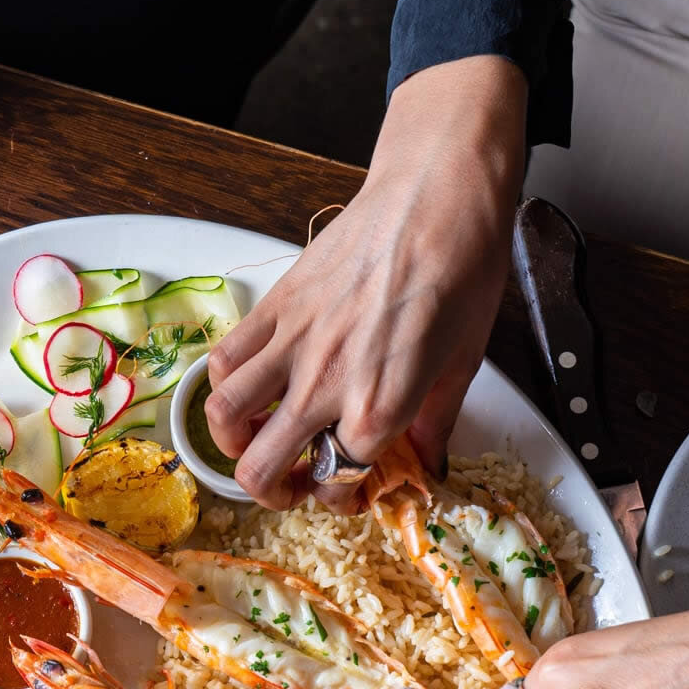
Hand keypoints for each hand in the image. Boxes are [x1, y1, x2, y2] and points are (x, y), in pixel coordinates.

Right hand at [205, 56, 528, 508]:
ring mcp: (292, 343)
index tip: (353, 485)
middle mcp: (326, 383)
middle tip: (289, 484)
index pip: (338, 480)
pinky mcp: (274, 306)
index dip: (344, 493)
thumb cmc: (463, 269)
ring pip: (224, 417)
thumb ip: (434, 422)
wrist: (438, 196)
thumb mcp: (464, 361)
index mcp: (381, 405)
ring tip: (256, 438)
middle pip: (261, 467)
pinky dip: (224, 383)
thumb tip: (424, 461)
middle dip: (273, 491)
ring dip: (234, 442)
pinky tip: (250, 385)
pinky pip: (224, 358)